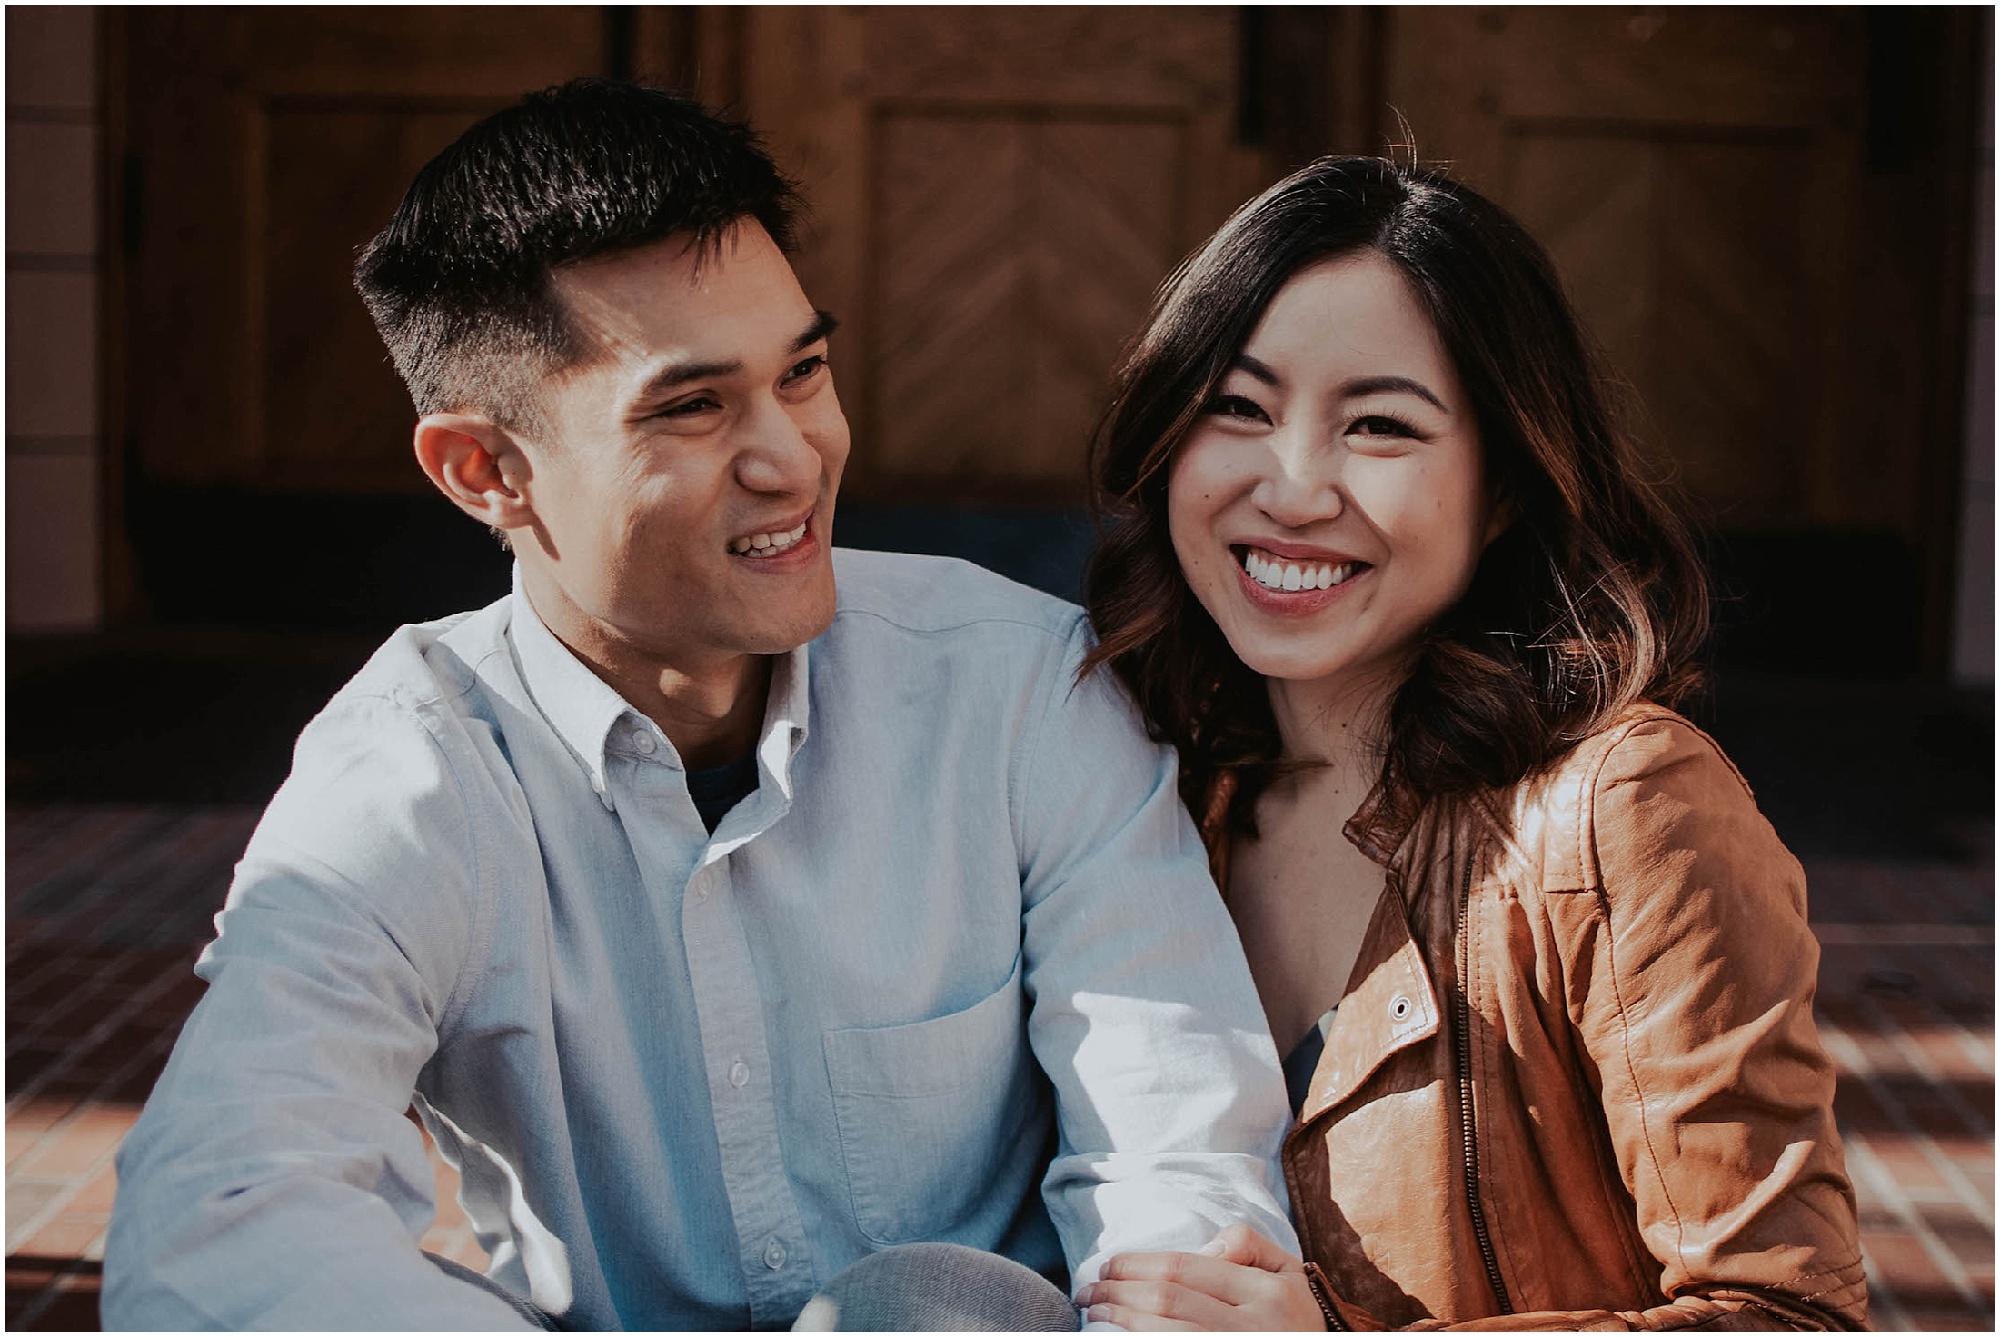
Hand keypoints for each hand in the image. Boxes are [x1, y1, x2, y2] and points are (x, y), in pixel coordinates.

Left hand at [1076, 1224, 1327, 1329]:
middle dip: (1118, 1292)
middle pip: (1168, 1302)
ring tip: (1095, 1312)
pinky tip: (1120, 1336)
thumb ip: (1247, 1245)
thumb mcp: (1286, 1272)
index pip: (1185, 1270)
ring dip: (1121, 1321)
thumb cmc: (1293, 1316)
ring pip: (1165, 1335)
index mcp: (1267, 1293)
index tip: (1106, 1266)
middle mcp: (1254, 1328)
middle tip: (1088, 1290)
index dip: (1136, 1265)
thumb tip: (1203, 1248)